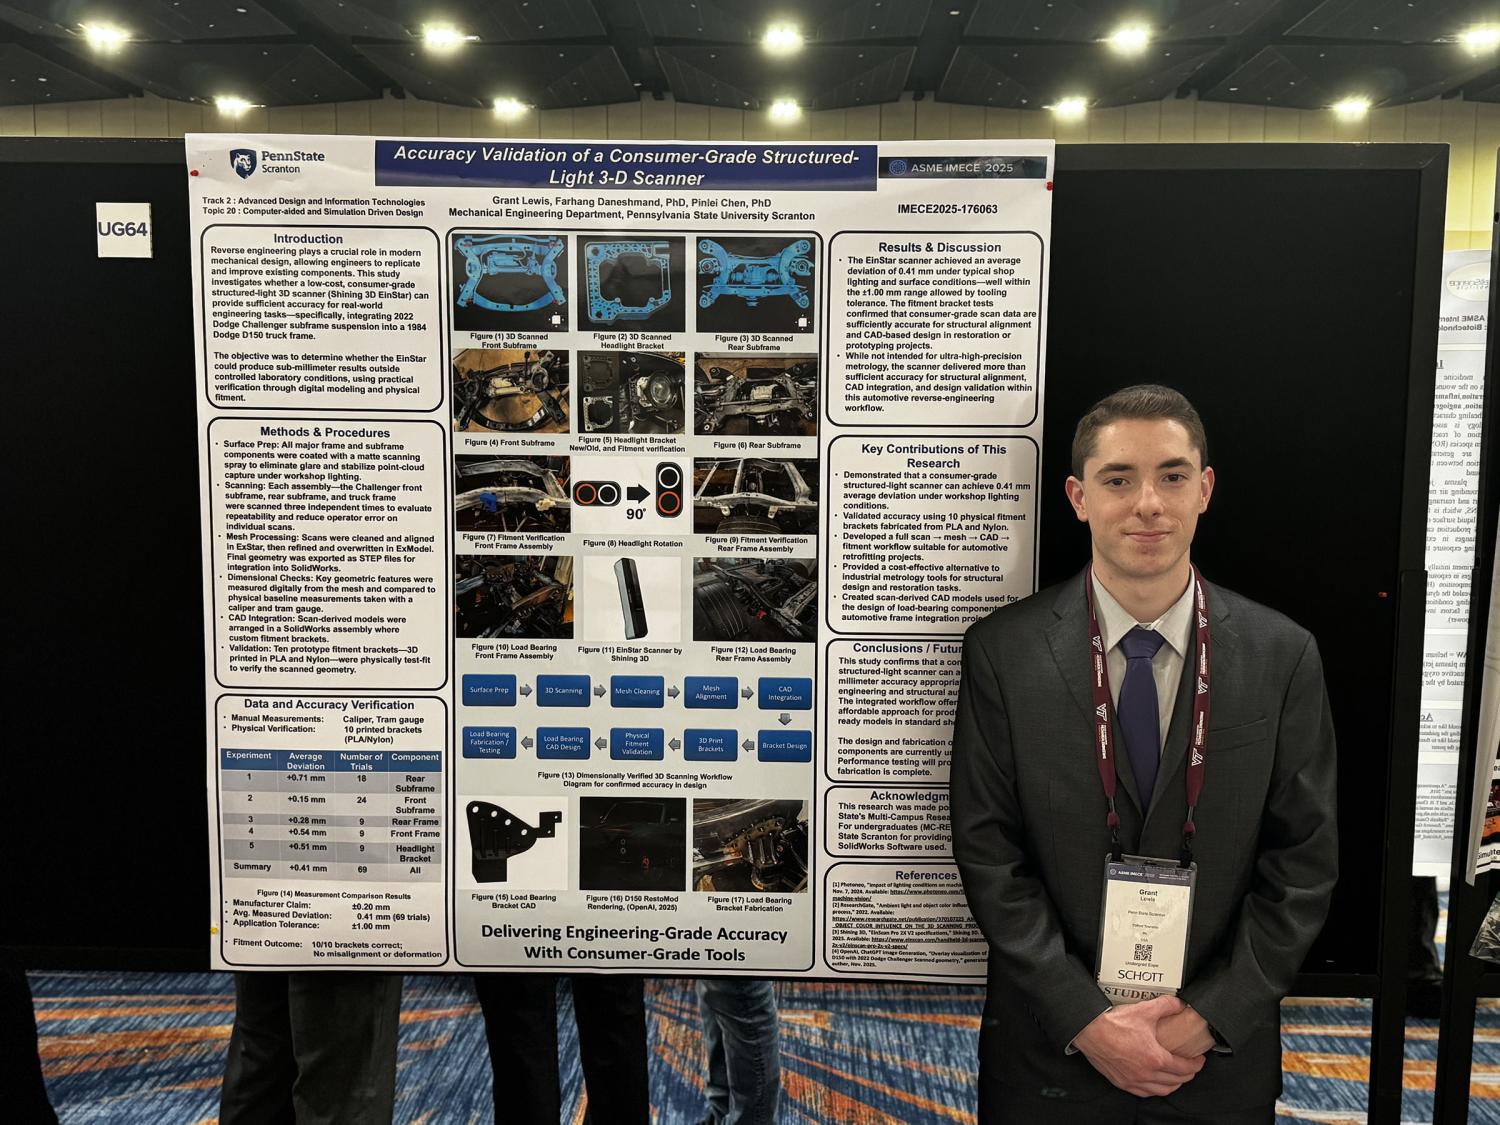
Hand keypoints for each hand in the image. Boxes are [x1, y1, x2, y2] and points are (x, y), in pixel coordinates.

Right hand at [1073, 995, 1204, 1096]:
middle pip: (1175, 1082)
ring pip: (1161, 1091)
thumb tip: (1179, 1004)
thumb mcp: (1144, 1010)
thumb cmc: (1114, 1023)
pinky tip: (1154, 1082)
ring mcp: (1133, 1080)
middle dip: (1187, 1075)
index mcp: (1155, 1059)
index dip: (1196, 1064)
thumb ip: (1166, 1005)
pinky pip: (1144, 1092)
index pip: (1184, 1068)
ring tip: (1175, 1076)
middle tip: (1190, 1066)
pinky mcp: (1121, 1082)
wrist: (1089, 1031)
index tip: (1199, 1059)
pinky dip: (1154, 1089)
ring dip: (1172, 1085)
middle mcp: (1146, 1074)